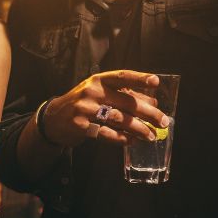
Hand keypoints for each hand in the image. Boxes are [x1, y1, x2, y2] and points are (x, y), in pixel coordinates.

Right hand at [43, 70, 171, 146]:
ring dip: (138, 129)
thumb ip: (124, 95)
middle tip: (163, 121)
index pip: (122, 77)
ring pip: (119, 119)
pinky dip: (121, 138)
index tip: (156, 82)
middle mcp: (92, 92)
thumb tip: (152, 102)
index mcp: (99, 80)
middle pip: (126, 102)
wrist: (54, 119)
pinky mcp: (81, 126)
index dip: (140, 78)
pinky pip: (106, 133)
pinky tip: (131, 141)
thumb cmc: (83, 104)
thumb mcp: (100, 94)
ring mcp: (85, 109)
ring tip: (151, 136)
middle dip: (148, 113)